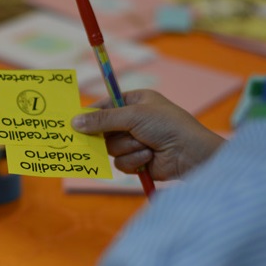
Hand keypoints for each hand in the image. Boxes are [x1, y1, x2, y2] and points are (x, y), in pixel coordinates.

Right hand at [72, 90, 224, 180]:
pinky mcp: (137, 160)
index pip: (104, 106)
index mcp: (135, 102)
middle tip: (111, 135)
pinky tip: (149, 157)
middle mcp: (133, 121)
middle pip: (103, 130)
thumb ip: (102, 120)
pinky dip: (134, 160)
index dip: (91, 114)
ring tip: (146, 146)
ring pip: (111, 149)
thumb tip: (74, 122)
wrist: (190, 154)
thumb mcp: (133, 115)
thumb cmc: (167, 125)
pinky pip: (121, 163)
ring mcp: (135, 142)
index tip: (74, 121)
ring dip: (128, 148)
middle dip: (111, 135)